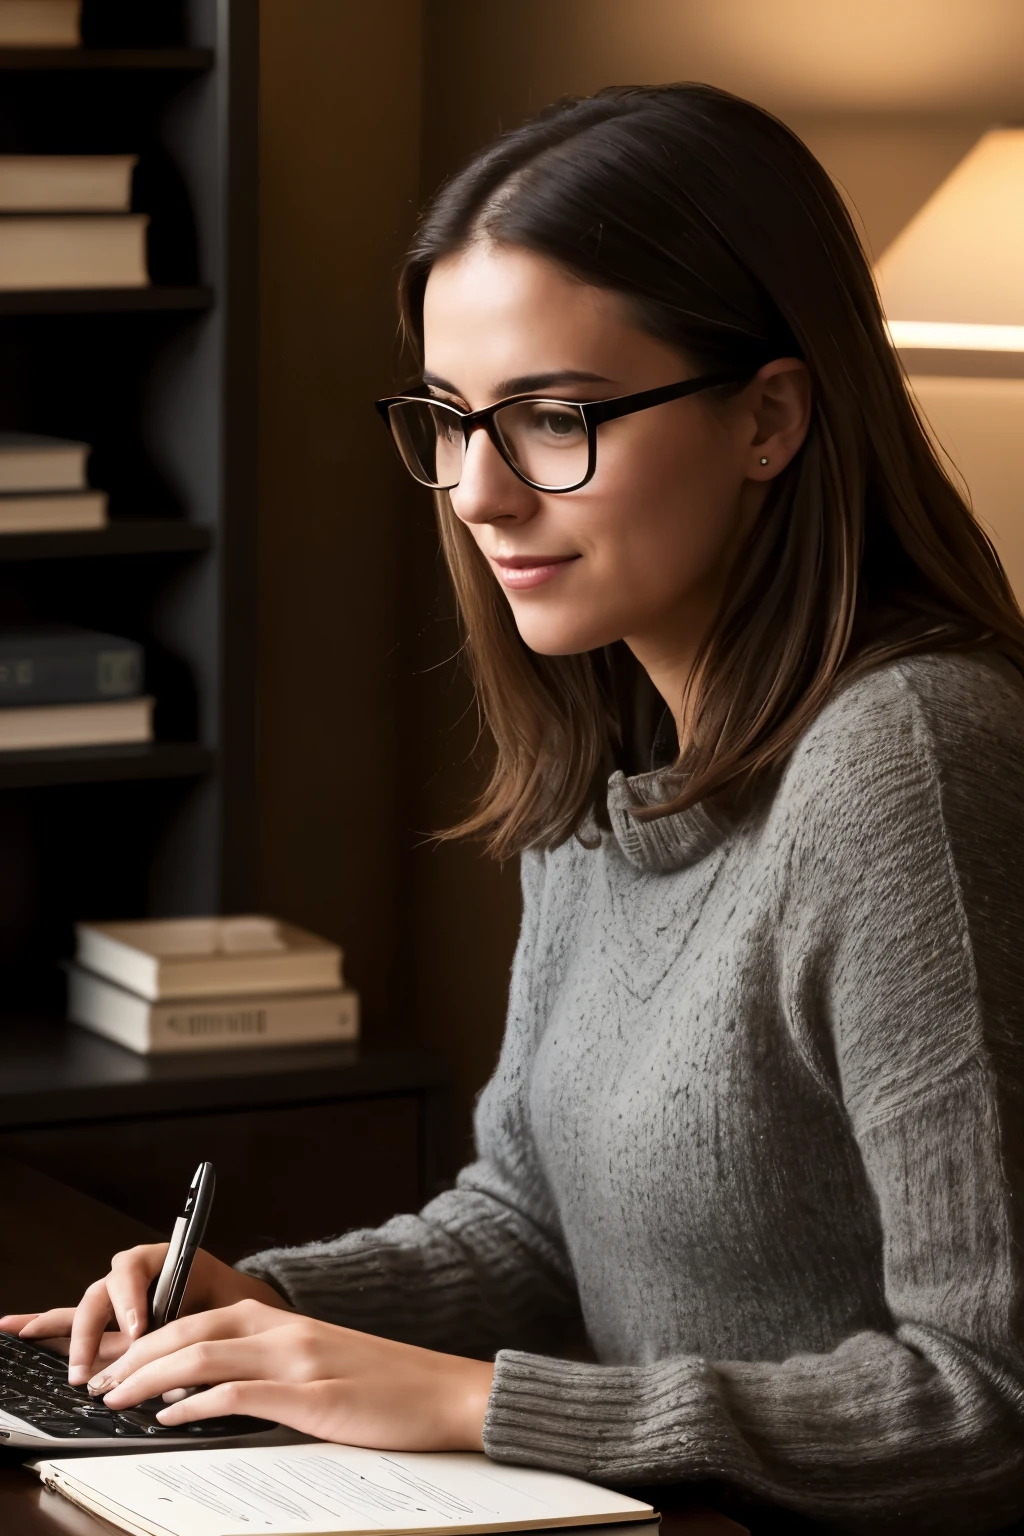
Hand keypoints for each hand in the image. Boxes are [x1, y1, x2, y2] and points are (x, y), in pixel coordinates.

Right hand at [0, 1245, 287, 1384]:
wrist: (238, 1306)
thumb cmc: (231, 1304)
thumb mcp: (224, 1309)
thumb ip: (201, 1327)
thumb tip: (185, 1361)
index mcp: (161, 1261)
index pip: (135, 1271)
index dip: (132, 1300)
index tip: (139, 1330)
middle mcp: (133, 1276)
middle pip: (101, 1293)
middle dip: (90, 1330)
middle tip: (87, 1367)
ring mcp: (117, 1298)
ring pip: (83, 1308)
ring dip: (60, 1332)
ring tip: (33, 1345)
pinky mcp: (107, 1320)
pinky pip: (71, 1317)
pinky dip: (44, 1324)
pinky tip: (13, 1326)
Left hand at [92, 1298, 494, 1451]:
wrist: (446, 1391)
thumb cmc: (386, 1385)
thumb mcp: (322, 1364)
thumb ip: (272, 1367)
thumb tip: (214, 1394)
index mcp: (284, 1321)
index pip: (198, 1317)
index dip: (148, 1337)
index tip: (116, 1361)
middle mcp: (284, 1330)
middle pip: (188, 1330)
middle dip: (133, 1356)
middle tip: (98, 1382)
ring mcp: (296, 1359)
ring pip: (201, 1355)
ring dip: (147, 1378)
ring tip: (115, 1400)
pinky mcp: (308, 1395)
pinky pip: (236, 1392)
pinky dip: (193, 1404)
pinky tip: (168, 1418)